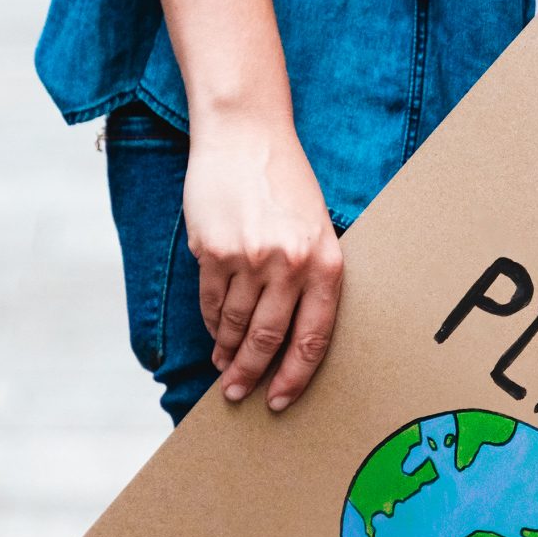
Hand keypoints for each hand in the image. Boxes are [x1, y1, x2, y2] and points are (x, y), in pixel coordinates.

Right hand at [184, 113, 344, 411]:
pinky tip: (214, 332)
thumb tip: (293, 336)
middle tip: (238, 394)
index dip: (294, 378)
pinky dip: (212, 323)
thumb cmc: (285, 183)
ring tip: (224, 365)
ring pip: (234, 324)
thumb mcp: (318, 228)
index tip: (280, 400)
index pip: (313, 339)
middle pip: (268, 339)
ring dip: (227, 350)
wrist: (246, 136)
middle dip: (252, 374)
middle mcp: (290, 264)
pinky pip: (211, 301)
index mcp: (326, 263)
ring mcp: (249, 258)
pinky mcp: (213, 250)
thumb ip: (312, 276)